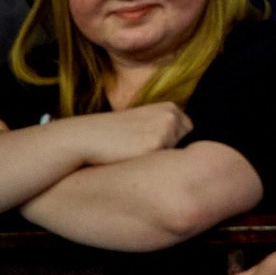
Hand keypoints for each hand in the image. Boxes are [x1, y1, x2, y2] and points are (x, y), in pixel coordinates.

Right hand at [66, 100, 194, 164]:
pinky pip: (166, 164)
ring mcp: (167, 128)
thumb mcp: (143, 123)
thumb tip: (184, 149)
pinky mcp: (158, 143)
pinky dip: (153, 167)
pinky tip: (133, 160)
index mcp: (169, 107)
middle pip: (187, 145)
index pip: (188, 133)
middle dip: (169, 152)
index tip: (149, 146)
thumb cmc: (113, 135)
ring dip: (161, 160)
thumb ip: (163, 129)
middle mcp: (172, 115)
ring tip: (134, 154)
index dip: (171, 144)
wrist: (86, 138)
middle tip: (140, 150)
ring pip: (177, 156)